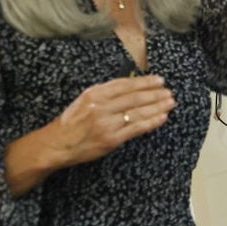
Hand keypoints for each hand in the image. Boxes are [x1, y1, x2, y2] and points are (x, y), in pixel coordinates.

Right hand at [46, 75, 175, 166]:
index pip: (126, 84)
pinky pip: (136, 128)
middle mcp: (101, 106)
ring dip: (157, 106)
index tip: (158, 80)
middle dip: (155, 94)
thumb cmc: (70, 123)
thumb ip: (105, 94)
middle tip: (168, 91)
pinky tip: (161, 117)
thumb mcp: (84, 100)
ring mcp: (107, 123)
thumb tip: (131, 87)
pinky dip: (150, 122)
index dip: (145, 81)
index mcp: (94, 94)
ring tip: (170, 102)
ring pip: (138, 112)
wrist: (57, 144)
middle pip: (135, 97)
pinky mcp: (111, 139)